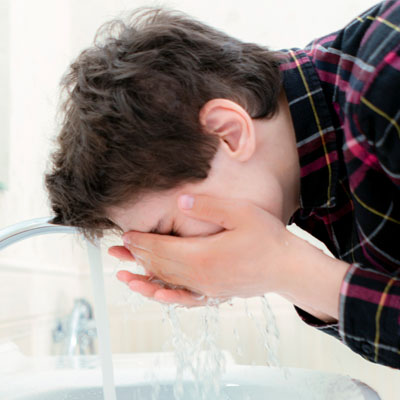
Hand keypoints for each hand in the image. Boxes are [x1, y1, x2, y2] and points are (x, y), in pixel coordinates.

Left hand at [109, 194, 294, 303]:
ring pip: (167, 284)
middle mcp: (200, 276)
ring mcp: (206, 289)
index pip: (162, 249)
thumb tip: (181, 200)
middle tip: (116, 250)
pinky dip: (165, 296)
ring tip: (123, 276)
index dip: (142, 242)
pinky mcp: (213, 294)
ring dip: (143, 279)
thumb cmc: (267, 237)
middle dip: (136, 257)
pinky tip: (155, 294)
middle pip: (160, 267)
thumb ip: (209, 207)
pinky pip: (183, 298)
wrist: (287, 267)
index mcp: (203, 256)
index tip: (125, 235)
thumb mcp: (240, 213)